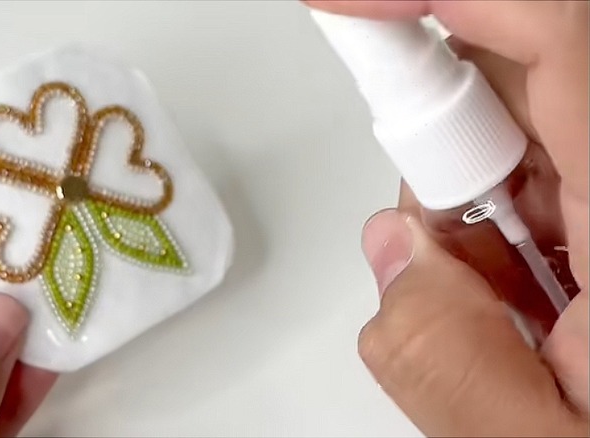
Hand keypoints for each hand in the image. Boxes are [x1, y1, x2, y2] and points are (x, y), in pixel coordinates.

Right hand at [305, 1, 588, 435]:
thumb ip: (444, 359)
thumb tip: (395, 254)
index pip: (558, 37)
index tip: (345, 5)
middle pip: (517, 86)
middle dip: (443, 162)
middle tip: (454, 272)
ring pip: (509, 136)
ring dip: (461, 216)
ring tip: (498, 321)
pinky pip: (523, 178)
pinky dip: (482, 233)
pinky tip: (513, 307)